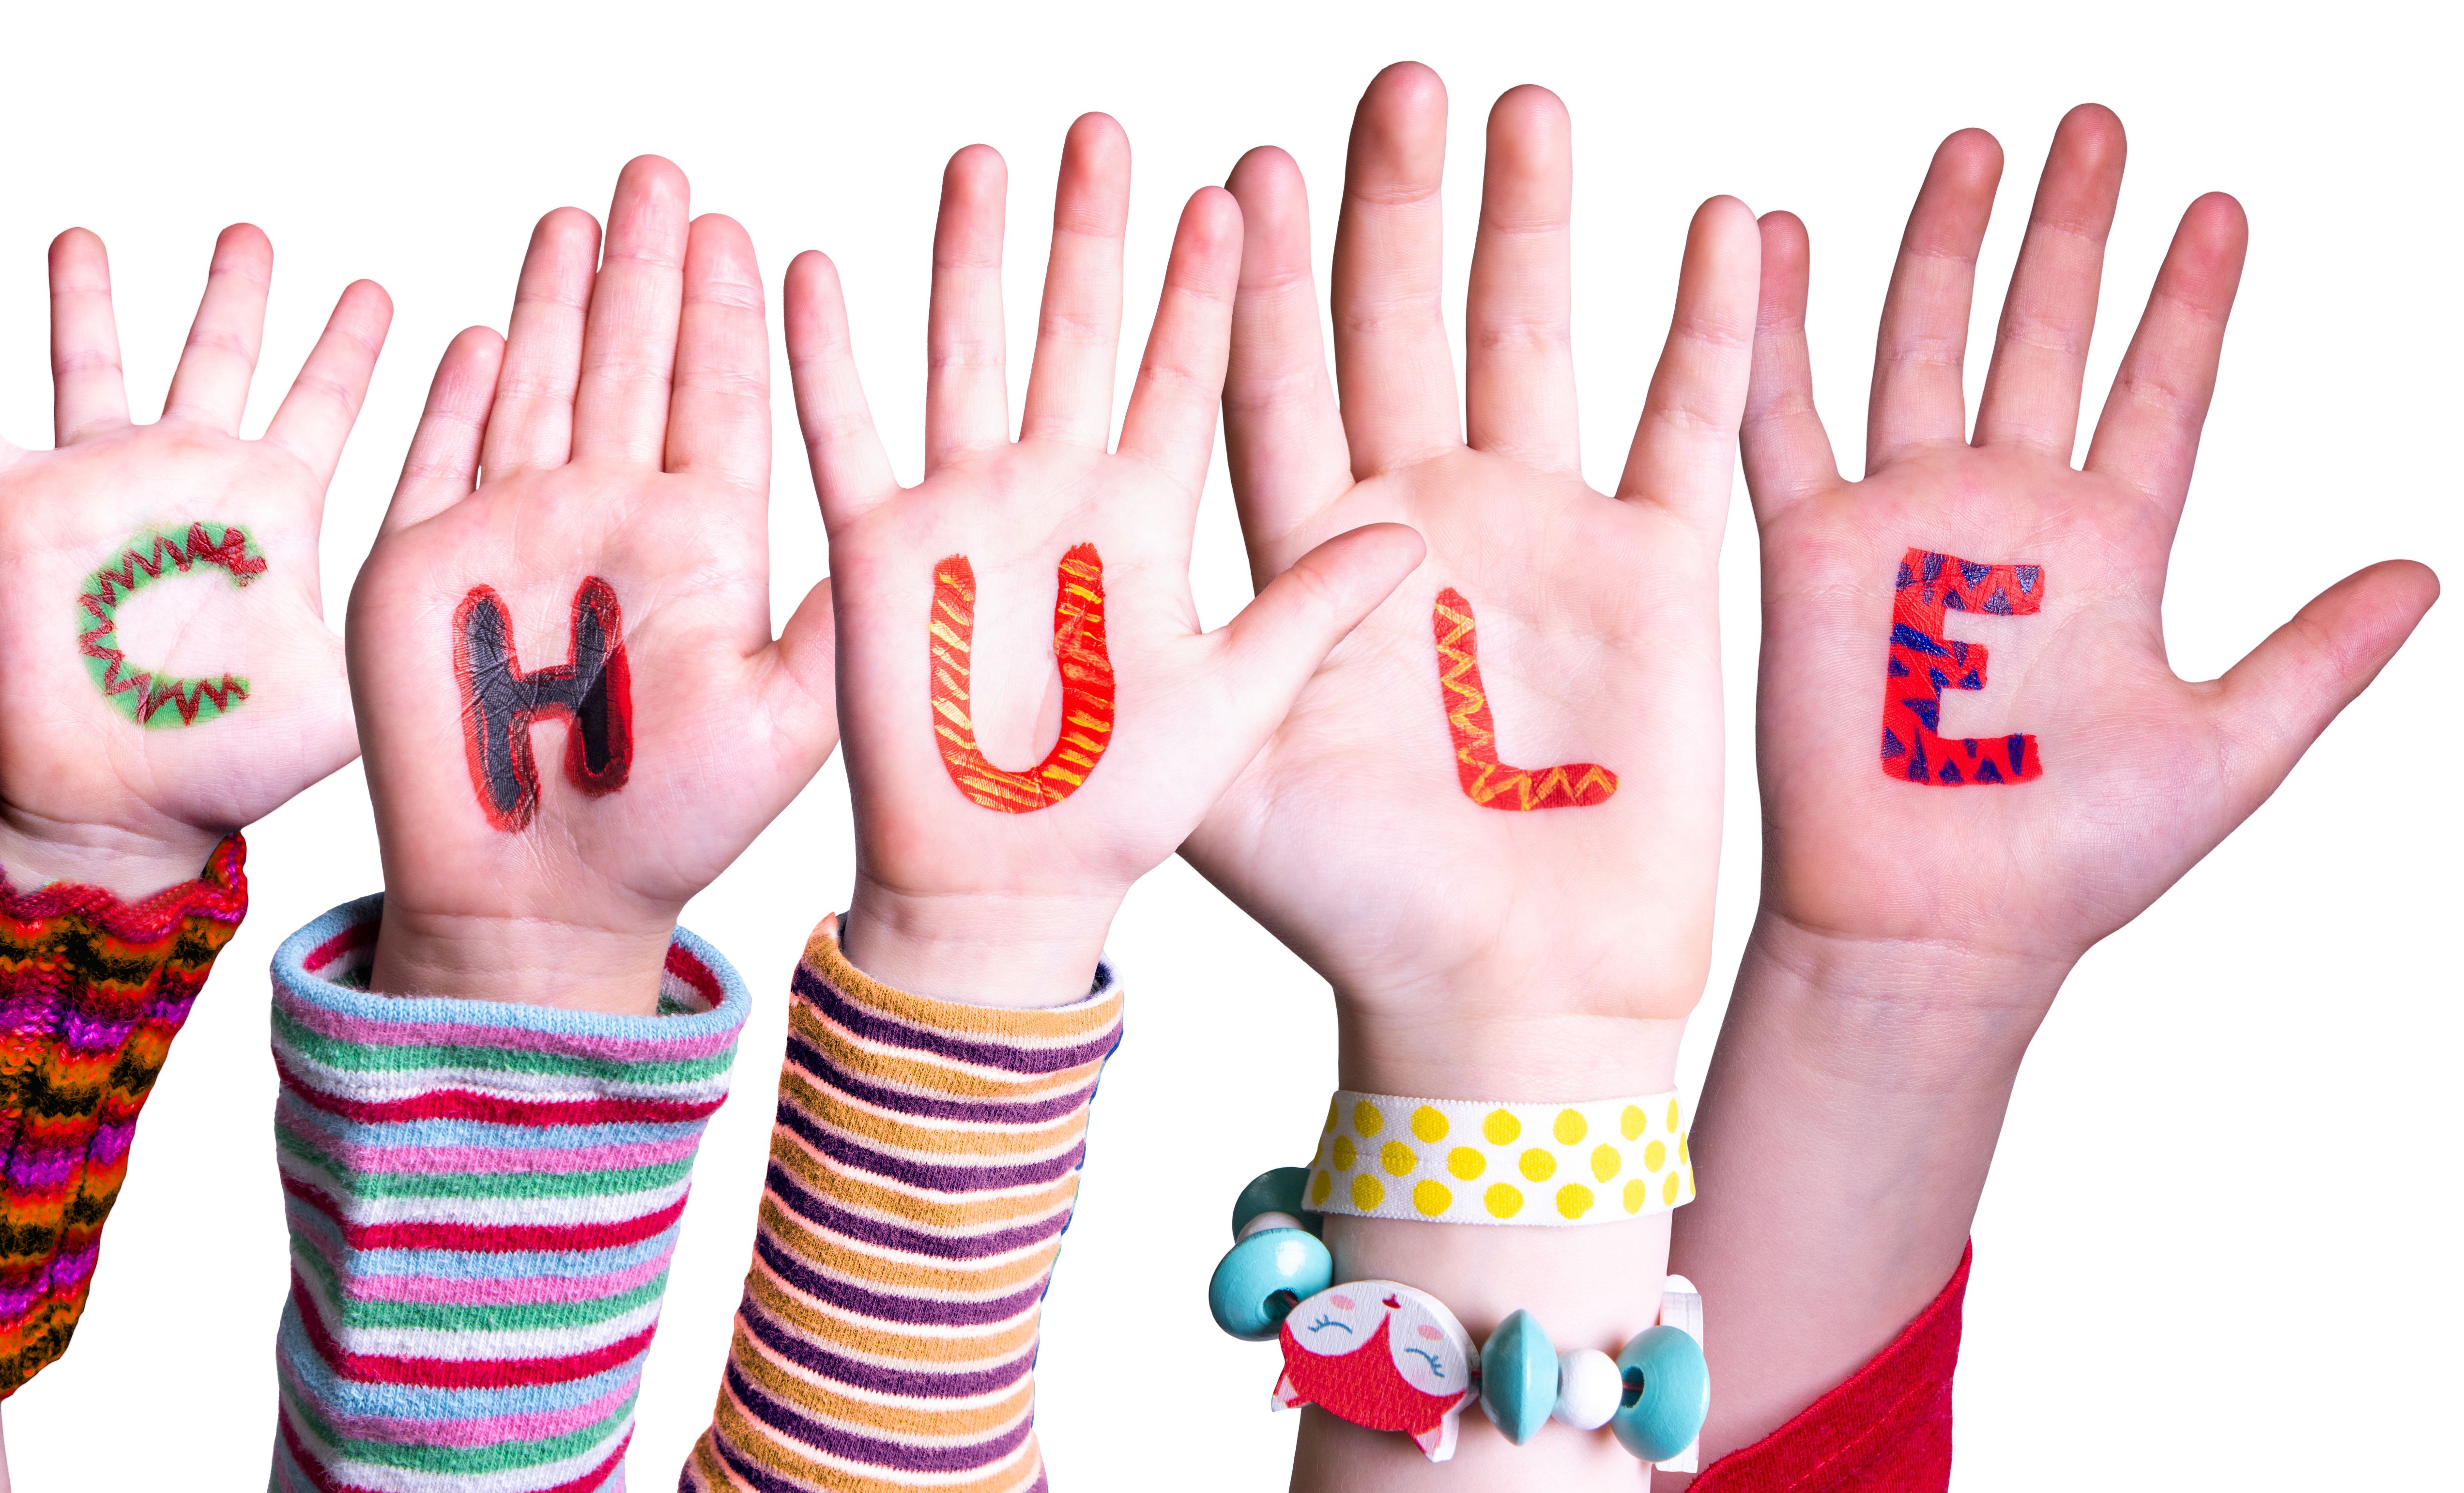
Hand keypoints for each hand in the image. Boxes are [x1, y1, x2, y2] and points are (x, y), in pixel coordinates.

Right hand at [0, 225, 385, 895]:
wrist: (122, 807)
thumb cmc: (232, 761)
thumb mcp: (346, 684)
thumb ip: (399, 618)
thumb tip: (483, 579)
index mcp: (274, 508)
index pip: (326, 400)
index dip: (355, 346)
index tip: (383, 285)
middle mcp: (189, 478)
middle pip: (218, 355)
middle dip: (235, 291)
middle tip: (251, 230)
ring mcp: (101, 489)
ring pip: (93, 364)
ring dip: (84, 299)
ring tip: (80, 234)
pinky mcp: (16, 516)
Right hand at [348, 158, 834, 1012]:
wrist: (541, 903)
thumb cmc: (669, 828)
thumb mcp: (786, 719)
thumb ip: (835, 618)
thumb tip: (909, 522)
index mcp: (700, 545)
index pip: (716, 396)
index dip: (722, 311)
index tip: (736, 227)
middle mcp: (610, 522)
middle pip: (630, 362)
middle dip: (643, 267)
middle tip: (662, 172)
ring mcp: (515, 537)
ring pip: (541, 384)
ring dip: (558, 299)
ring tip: (581, 213)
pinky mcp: (424, 568)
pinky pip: (442, 454)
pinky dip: (459, 393)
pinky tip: (485, 327)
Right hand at [787, 114, 1421, 1007]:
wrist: (1005, 887)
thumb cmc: (1118, 812)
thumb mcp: (1242, 705)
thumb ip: (1314, 613)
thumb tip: (1411, 538)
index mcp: (1143, 521)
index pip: (1181, 373)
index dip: (1204, 288)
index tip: (1234, 191)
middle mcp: (1055, 495)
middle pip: (1074, 331)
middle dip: (1089, 231)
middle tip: (1105, 131)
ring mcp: (963, 512)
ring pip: (966, 351)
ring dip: (970, 258)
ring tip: (981, 160)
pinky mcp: (876, 550)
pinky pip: (845, 433)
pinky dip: (825, 357)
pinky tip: (813, 270)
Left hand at [1182, 65, 1760, 1094]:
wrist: (1505, 997)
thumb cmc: (1356, 907)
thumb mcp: (1232, 773)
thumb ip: (1200, 640)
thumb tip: (1134, 514)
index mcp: (1311, 551)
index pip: (1271, 381)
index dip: (1258, 280)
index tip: (1238, 171)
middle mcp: (1420, 514)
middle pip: (1398, 325)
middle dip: (1394, 207)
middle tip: (1392, 83)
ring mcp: (1541, 530)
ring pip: (1530, 339)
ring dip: (1528, 225)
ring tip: (1520, 103)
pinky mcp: (1655, 568)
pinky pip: (1685, 425)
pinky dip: (1710, 330)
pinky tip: (1722, 223)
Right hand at [1741, 105, 2437, 1000]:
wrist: (1935, 924)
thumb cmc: (2067, 864)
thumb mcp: (2228, 753)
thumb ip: (2317, 656)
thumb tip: (2422, 575)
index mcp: (2109, 552)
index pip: (2158, 391)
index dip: (2190, 303)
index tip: (2220, 212)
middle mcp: (2007, 518)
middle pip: (2045, 337)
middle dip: (2070, 232)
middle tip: (2094, 131)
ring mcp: (1907, 525)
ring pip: (1926, 348)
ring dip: (1946, 247)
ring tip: (1976, 151)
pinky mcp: (1814, 552)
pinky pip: (1783, 419)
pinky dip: (1774, 330)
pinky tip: (1777, 242)